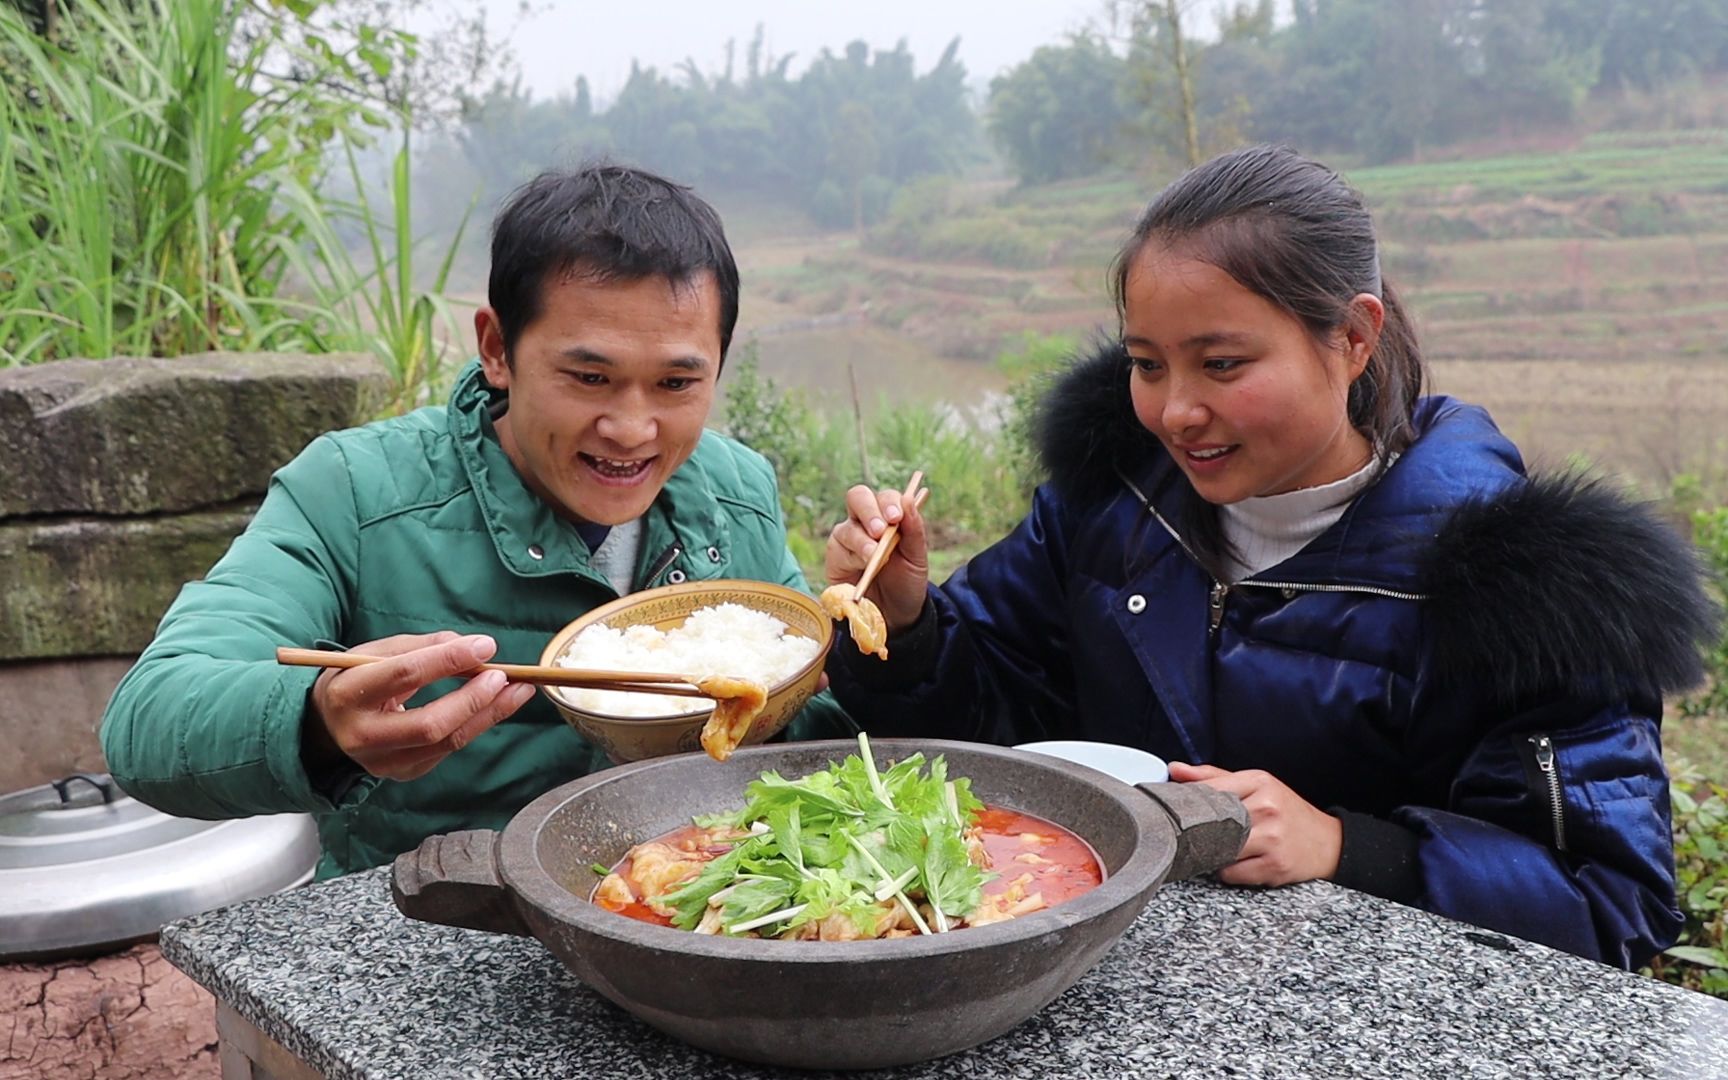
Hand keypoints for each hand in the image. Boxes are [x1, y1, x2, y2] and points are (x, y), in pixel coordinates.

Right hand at [306, 632, 536, 781]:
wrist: (325, 726)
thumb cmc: (357, 680)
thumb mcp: (376, 653)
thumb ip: (424, 647)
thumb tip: (475, 648)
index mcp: (348, 694)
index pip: (406, 674)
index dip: (449, 660)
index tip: (486, 646)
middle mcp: (362, 735)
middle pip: (430, 723)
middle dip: (473, 699)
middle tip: (503, 676)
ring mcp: (382, 762)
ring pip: (446, 742)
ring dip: (489, 715)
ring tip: (518, 692)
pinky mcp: (402, 773)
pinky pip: (447, 750)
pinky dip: (475, 726)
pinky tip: (495, 708)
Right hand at [825, 483, 928, 631]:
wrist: (895, 614)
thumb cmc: (906, 581)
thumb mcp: (917, 558)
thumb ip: (914, 529)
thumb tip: (909, 499)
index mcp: (888, 516)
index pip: (884, 497)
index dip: (888, 502)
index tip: (896, 518)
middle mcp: (865, 522)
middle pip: (857, 497)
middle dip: (869, 511)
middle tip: (880, 531)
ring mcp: (847, 538)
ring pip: (847, 526)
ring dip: (862, 541)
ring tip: (873, 557)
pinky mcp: (835, 557)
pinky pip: (837, 548)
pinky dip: (851, 556)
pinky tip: (862, 567)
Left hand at [1167, 762, 1341, 886]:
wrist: (1328, 843)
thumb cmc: (1286, 812)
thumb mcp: (1256, 786)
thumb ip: (1214, 778)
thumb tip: (1174, 770)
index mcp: (1260, 782)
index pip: (1209, 789)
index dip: (1187, 801)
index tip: (1174, 809)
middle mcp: (1267, 808)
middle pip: (1211, 820)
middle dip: (1196, 829)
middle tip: (1189, 833)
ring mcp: (1272, 838)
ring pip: (1219, 848)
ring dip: (1211, 852)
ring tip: (1217, 847)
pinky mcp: (1275, 866)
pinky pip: (1231, 873)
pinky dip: (1226, 871)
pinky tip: (1235, 862)